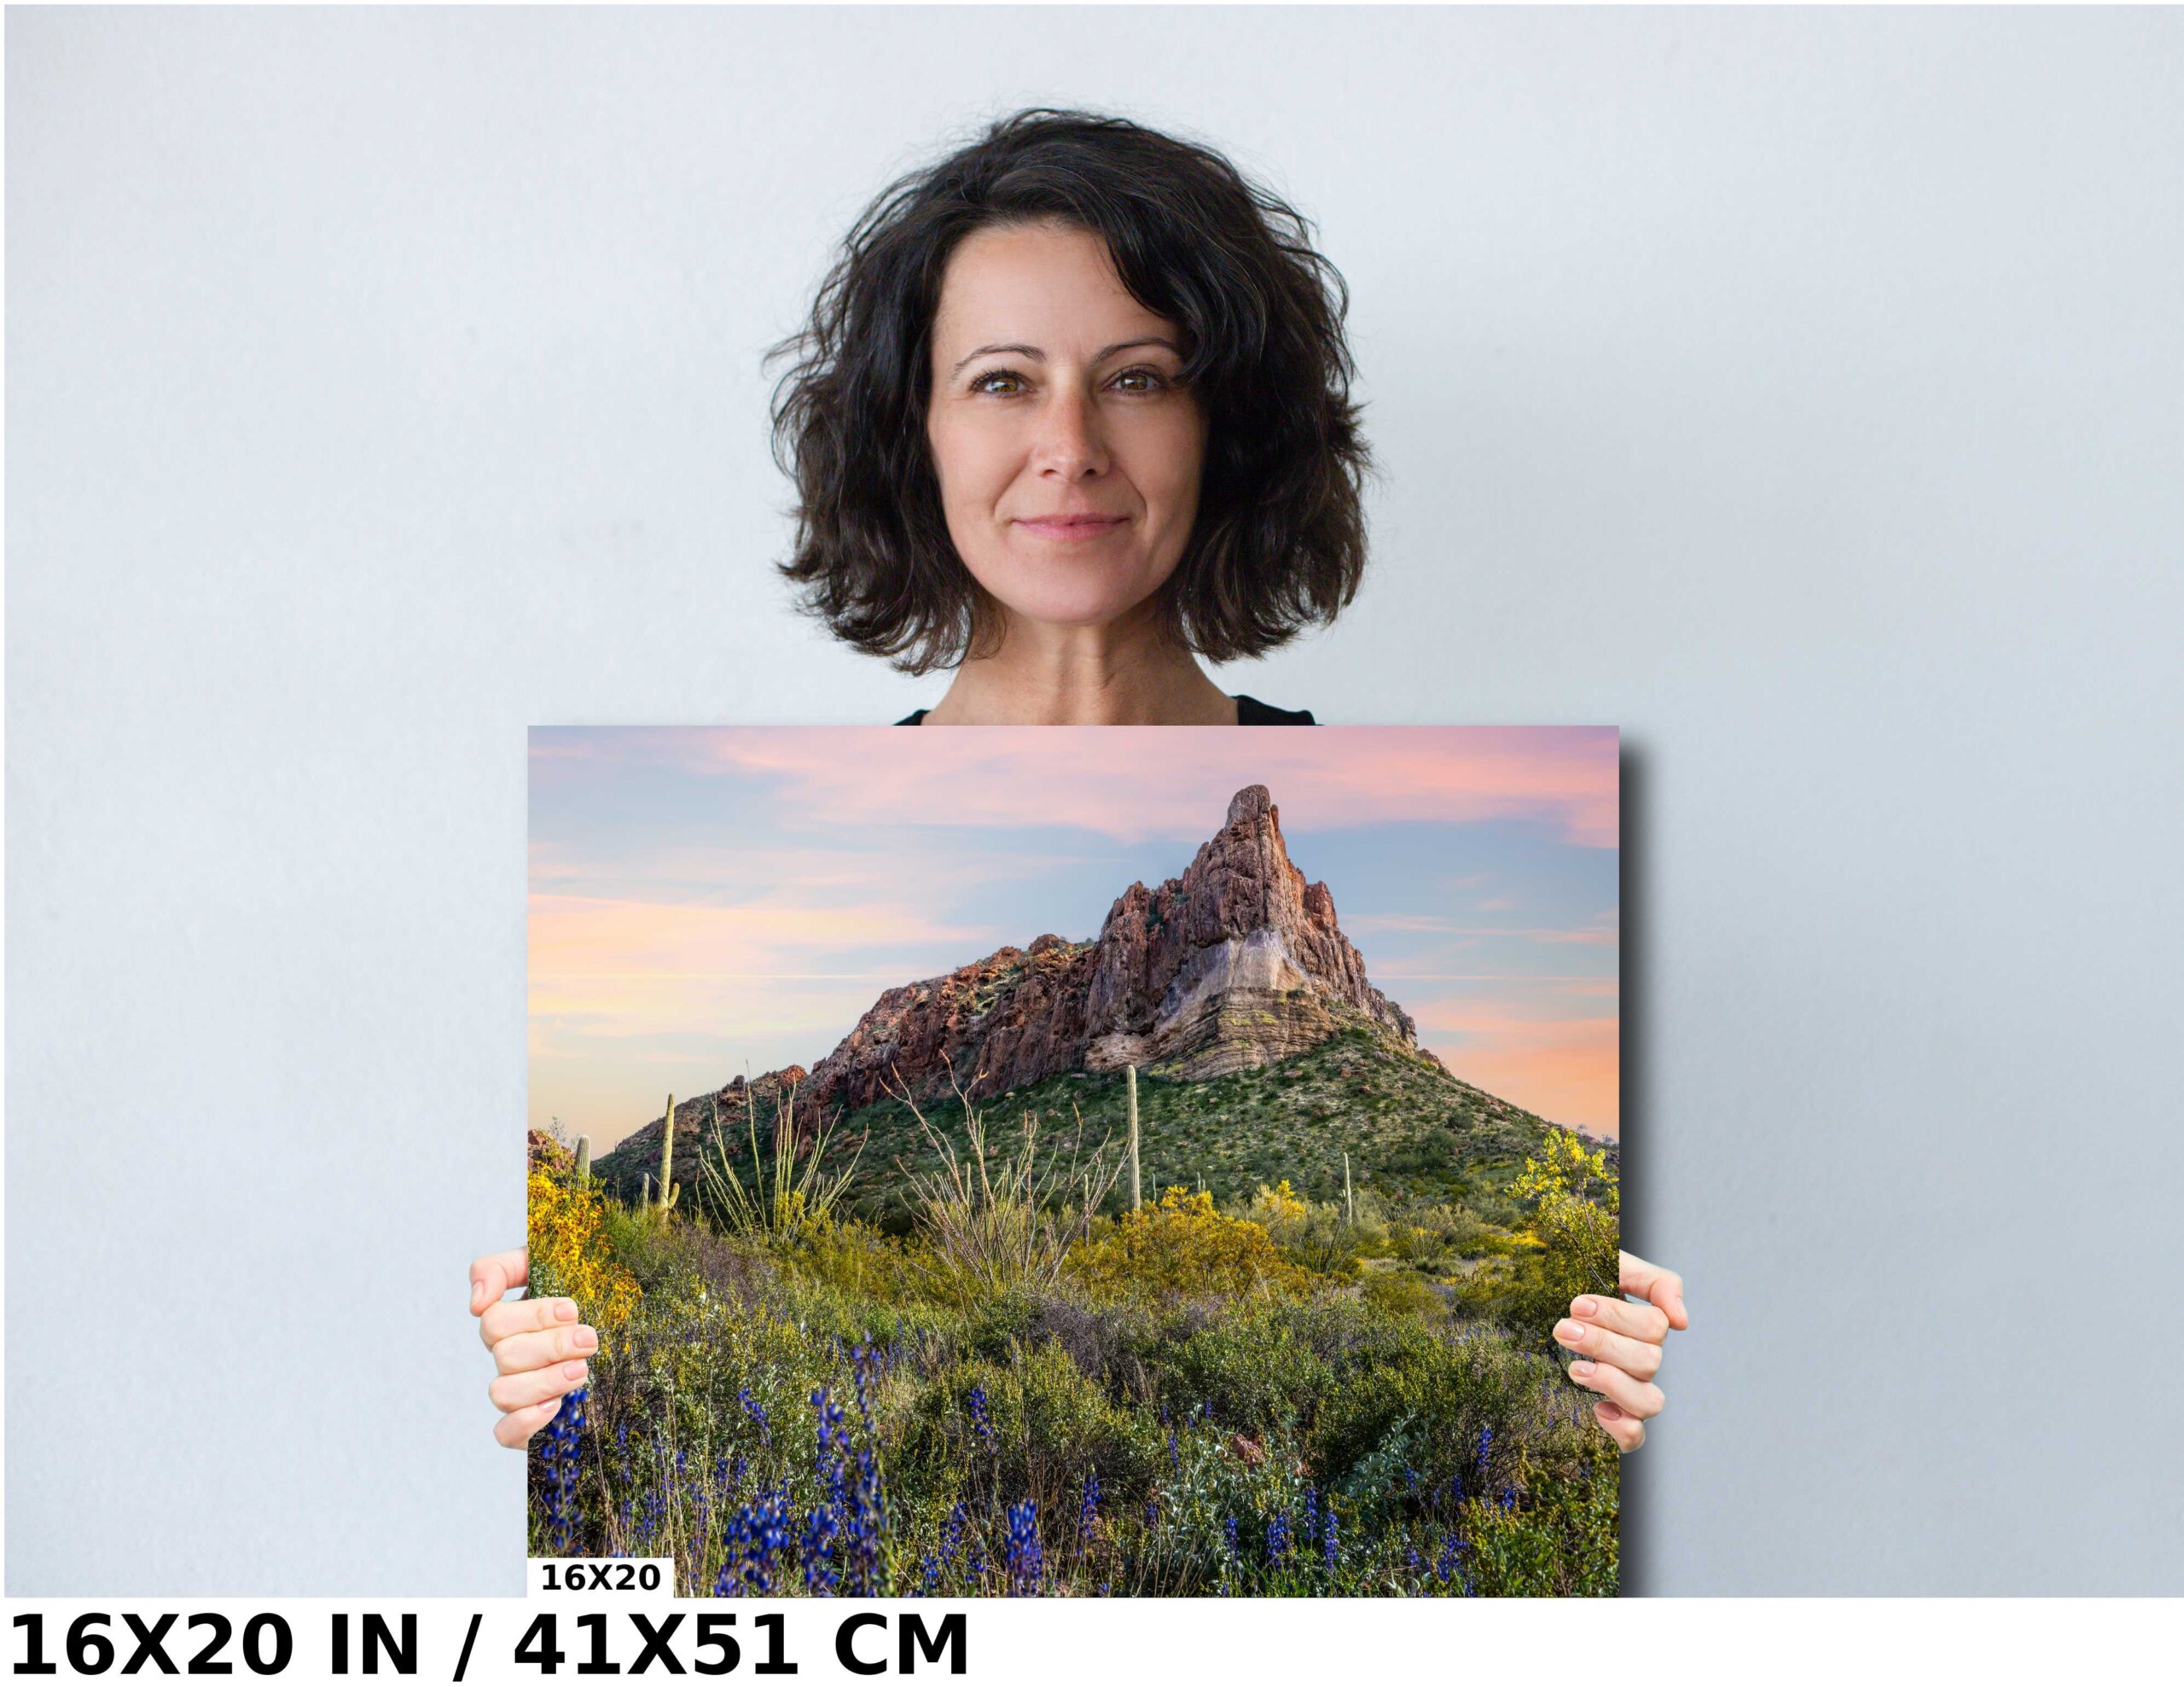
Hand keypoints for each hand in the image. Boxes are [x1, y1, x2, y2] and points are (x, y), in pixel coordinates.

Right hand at [470, 1246, 597, 1448]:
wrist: (631, 1329)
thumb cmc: (589, 1293)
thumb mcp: (551, 1264)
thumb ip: (503, 1268)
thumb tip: (476, 1303)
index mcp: (512, 1324)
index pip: (494, 1321)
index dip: (532, 1316)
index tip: (572, 1309)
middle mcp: (511, 1358)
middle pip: (504, 1356)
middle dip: (551, 1346)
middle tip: (589, 1339)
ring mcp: (519, 1392)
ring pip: (502, 1393)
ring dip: (544, 1381)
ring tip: (582, 1370)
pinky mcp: (531, 1425)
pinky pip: (505, 1433)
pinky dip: (526, 1421)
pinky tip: (556, 1406)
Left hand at [1553, 1250, 1687, 1451]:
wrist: (1534, 1300)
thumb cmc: (1574, 1281)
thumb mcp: (1613, 1265)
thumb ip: (1656, 1282)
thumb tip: (1682, 1322)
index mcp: (1643, 1326)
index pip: (1655, 1326)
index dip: (1617, 1316)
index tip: (1577, 1304)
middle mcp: (1641, 1360)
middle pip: (1649, 1361)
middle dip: (1602, 1343)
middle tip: (1563, 1329)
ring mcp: (1628, 1390)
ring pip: (1649, 1402)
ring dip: (1612, 1383)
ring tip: (1575, 1369)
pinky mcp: (1611, 1416)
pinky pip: (1635, 1438)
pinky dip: (1623, 1428)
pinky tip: (1597, 1409)